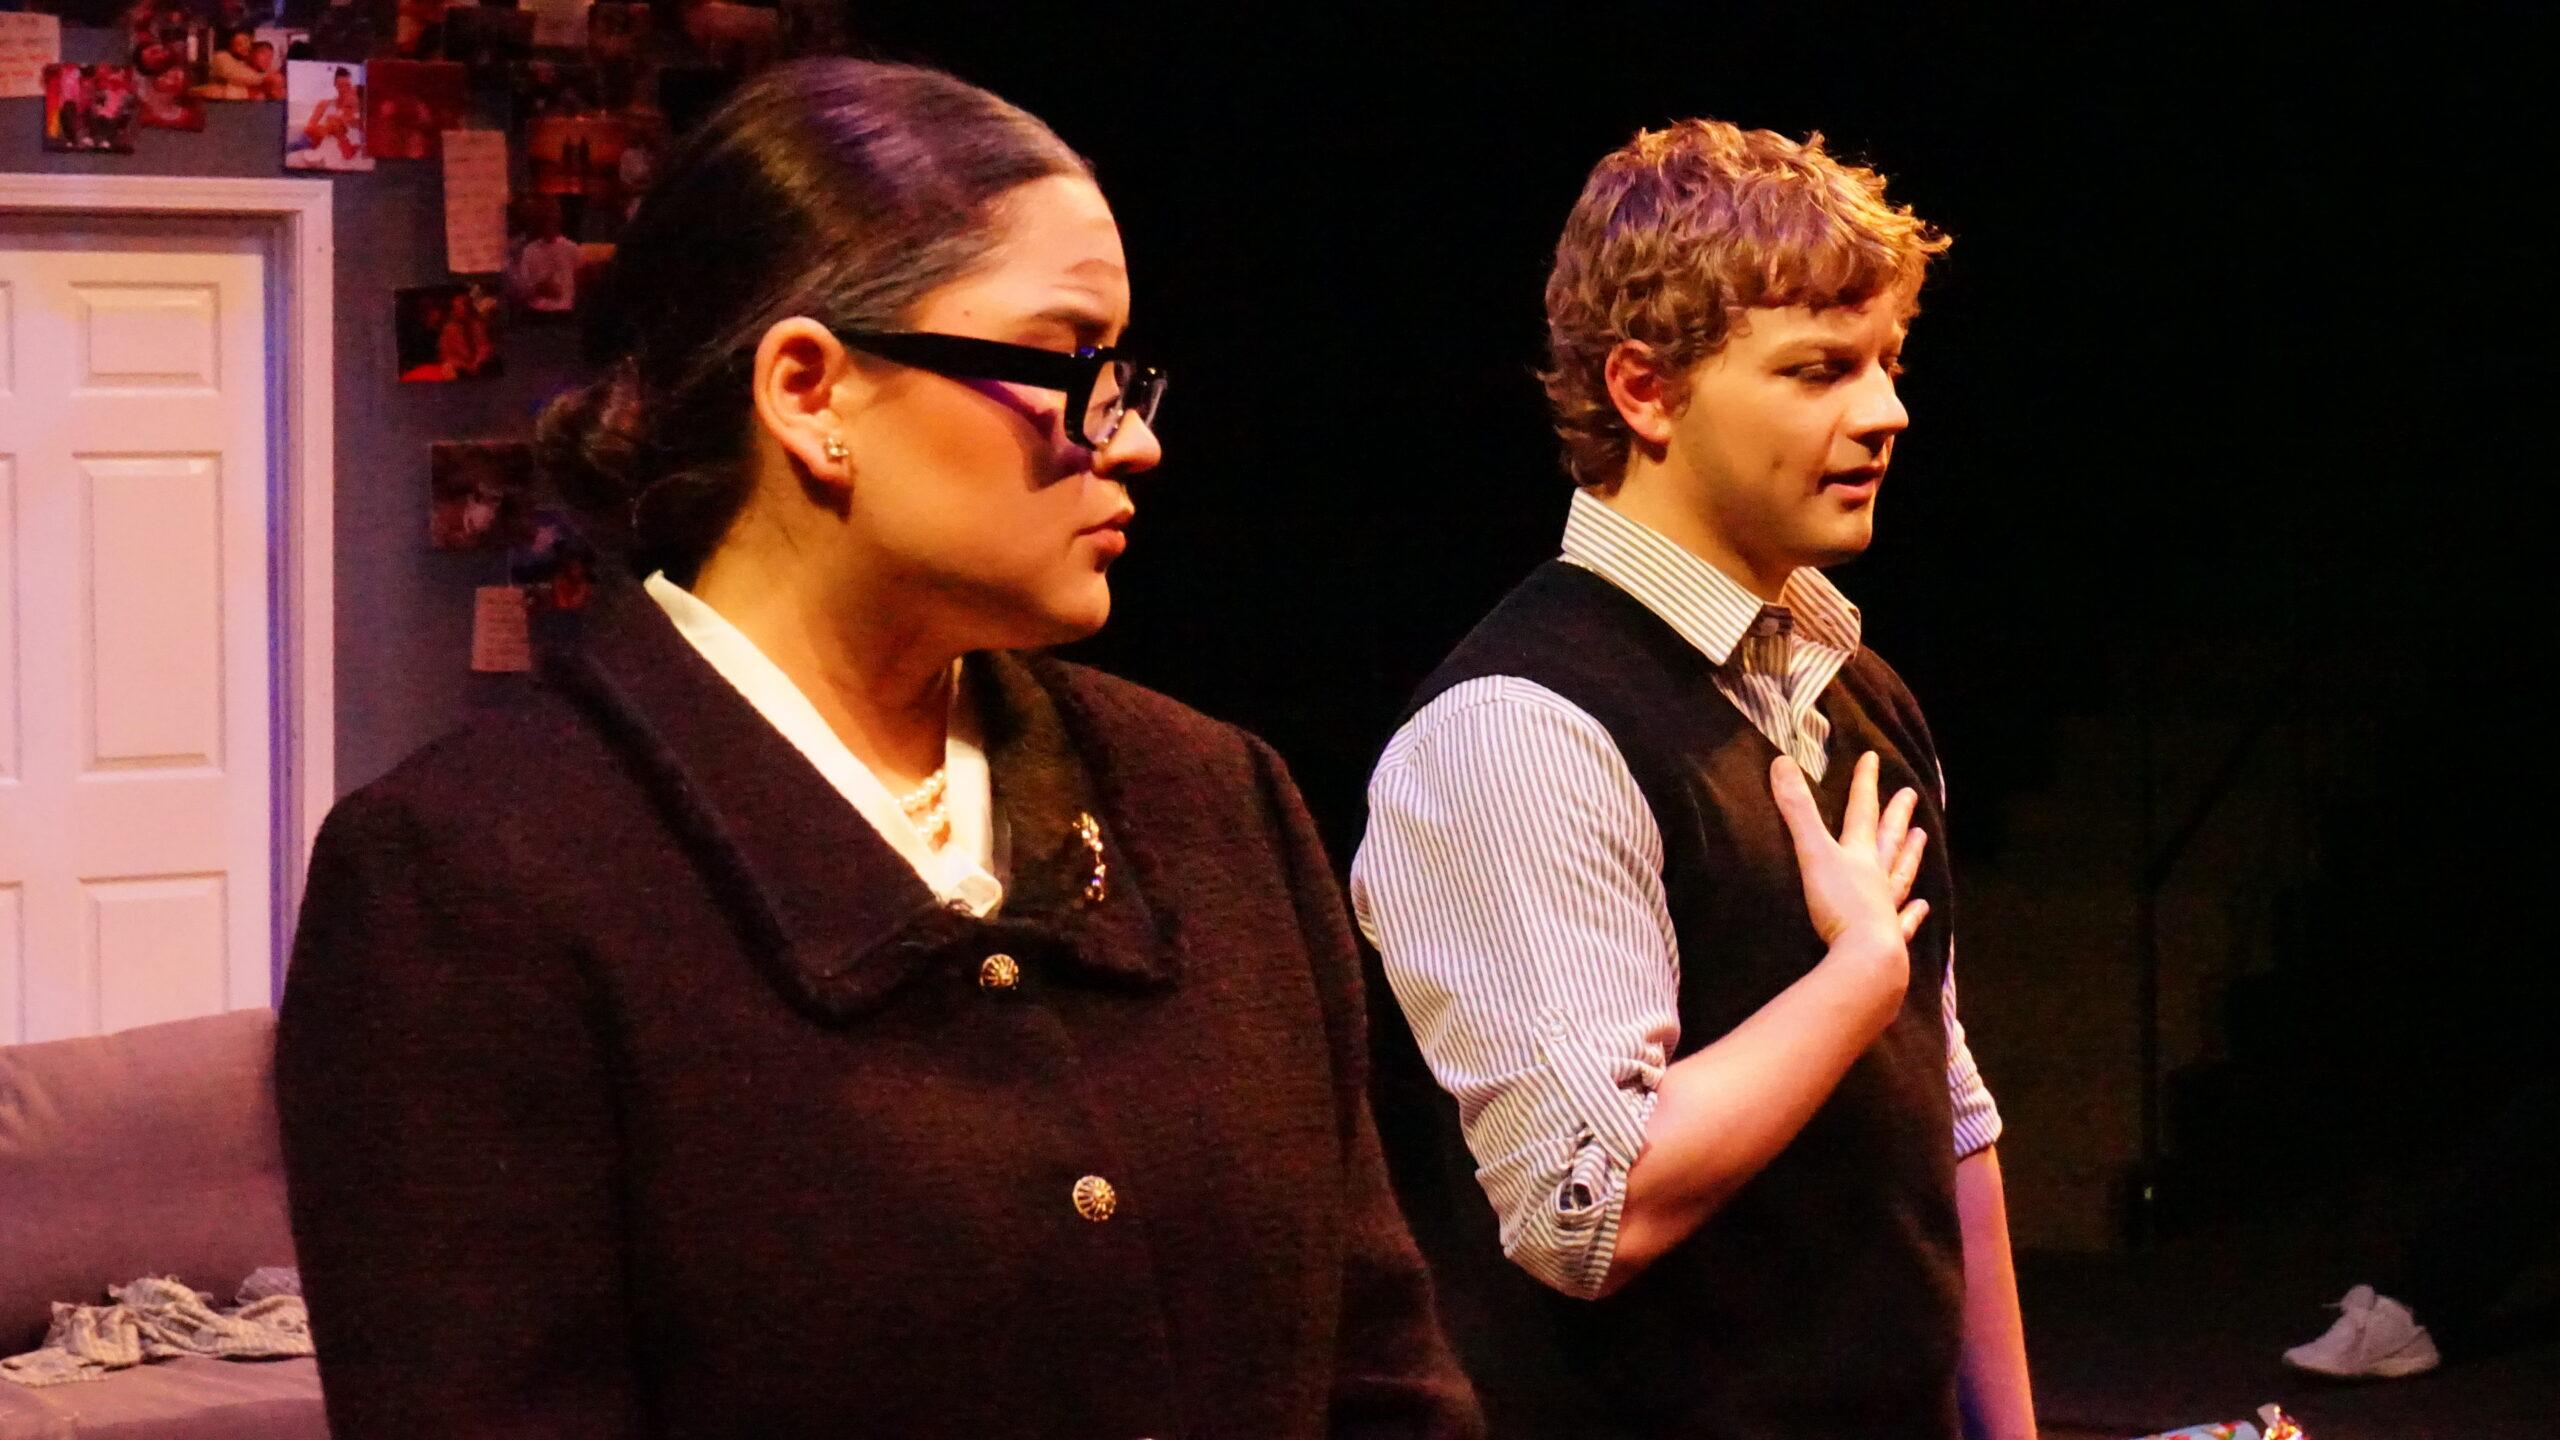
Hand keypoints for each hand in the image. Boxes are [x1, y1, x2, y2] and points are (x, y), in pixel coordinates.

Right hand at [1769, 751, 1929, 949]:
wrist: (1865, 956)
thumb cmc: (1838, 904)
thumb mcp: (1812, 853)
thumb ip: (1796, 810)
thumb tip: (1781, 761)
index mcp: (1859, 855)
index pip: (1862, 811)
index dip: (1865, 783)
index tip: (1872, 758)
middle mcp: (1877, 876)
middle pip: (1889, 839)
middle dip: (1896, 815)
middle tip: (1909, 795)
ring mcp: (1886, 907)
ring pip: (1901, 874)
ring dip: (1910, 855)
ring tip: (1923, 838)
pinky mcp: (1889, 937)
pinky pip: (1904, 921)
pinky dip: (1913, 913)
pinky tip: (1922, 907)